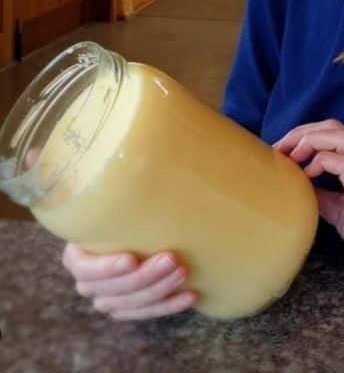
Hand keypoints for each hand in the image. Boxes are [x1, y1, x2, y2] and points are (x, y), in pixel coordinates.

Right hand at [24, 147, 194, 319]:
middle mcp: (91, 280)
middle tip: (173, 259)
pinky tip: (190, 295)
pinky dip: (168, 306)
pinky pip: (148, 312)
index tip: (131, 258)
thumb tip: (31, 153)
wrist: (134, 220)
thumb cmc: (113, 202)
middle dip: (143, 278)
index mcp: (77, 255)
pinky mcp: (133, 304)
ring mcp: (112, 295)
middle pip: (112, 289)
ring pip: (131, 303)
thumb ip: (62, 172)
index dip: (106, 268)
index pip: (85, 268)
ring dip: (158, 291)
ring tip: (183, 271)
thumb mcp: (90, 184)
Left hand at [273, 119, 343, 295]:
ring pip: (338, 136)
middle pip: (334, 127)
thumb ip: (324, 194)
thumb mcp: (342, 209)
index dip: (305, 134)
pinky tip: (308, 175)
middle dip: (301, 133)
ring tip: (290, 157)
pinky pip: (343, 162)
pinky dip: (320, 162)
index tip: (283, 149)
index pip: (335, 131)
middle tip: (278, 148)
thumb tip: (296, 185)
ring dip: (308, 142)